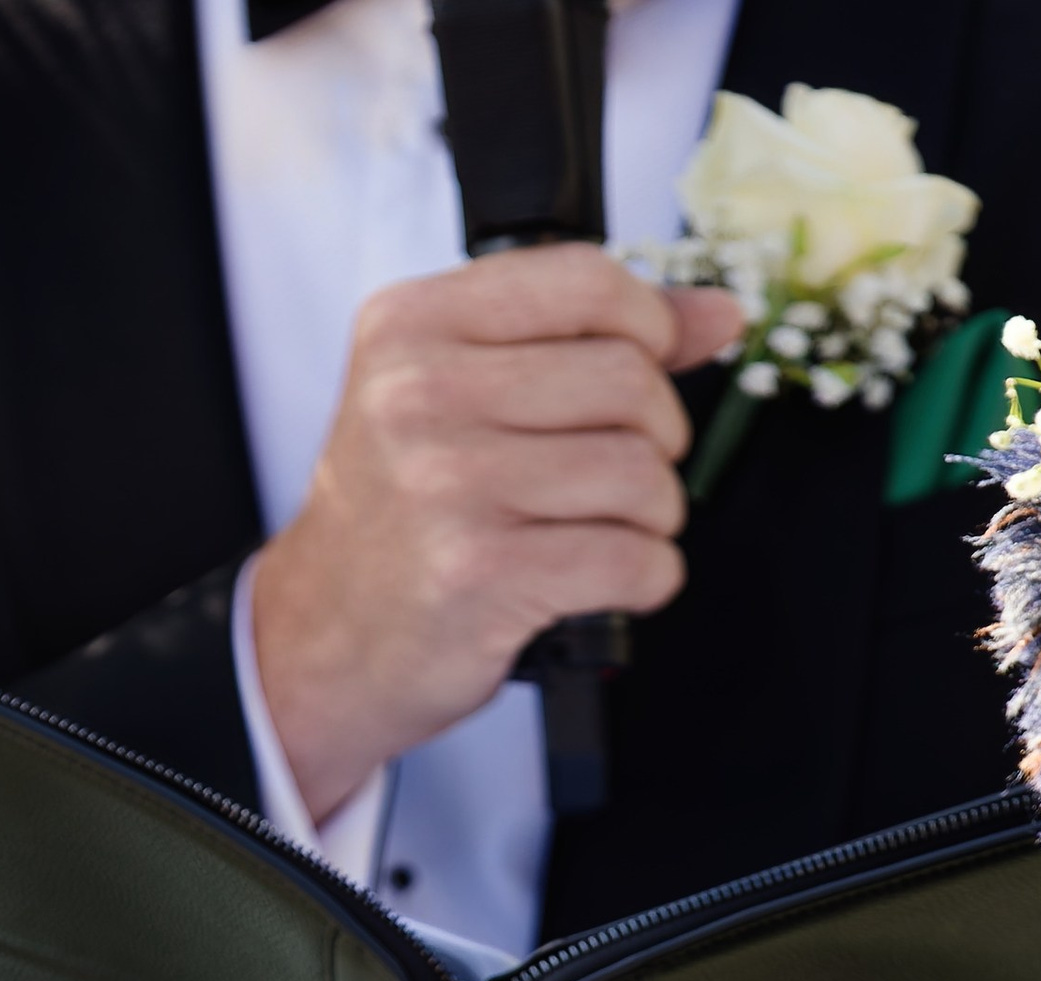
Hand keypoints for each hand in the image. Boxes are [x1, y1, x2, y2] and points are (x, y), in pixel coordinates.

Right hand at [247, 250, 743, 821]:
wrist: (323, 639)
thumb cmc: (397, 517)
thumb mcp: (454, 395)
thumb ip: (580, 339)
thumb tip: (717, 312)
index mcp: (412, 326)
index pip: (585, 281)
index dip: (650, 324)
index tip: (650, 364)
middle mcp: (421, 396)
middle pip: (626, 378)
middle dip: (658, 434)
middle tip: (627, 469)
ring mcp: (449, 487)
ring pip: (638, 472)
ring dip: (655, 514)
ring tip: (613, 529)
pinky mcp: (482, 575)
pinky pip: (629, 559)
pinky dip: (647, 576)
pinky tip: (613, 578)